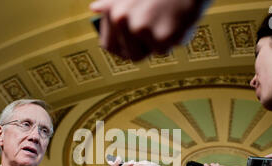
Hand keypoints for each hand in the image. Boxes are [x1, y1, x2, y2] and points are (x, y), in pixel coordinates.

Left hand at [90, 0, 205, 60]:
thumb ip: (113, 3)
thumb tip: (95, 8)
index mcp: (113, 13)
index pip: (109, 46)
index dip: (121, 48)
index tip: (130, 45)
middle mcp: (123, 22)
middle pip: (131, 55)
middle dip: (143, 48)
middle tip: (154, 30)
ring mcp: (142, 31)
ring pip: (150, 52)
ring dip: (158, 43)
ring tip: (165, 21)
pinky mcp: (163, 39)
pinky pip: (166, 49)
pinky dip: (174, 39)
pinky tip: (177, 22)